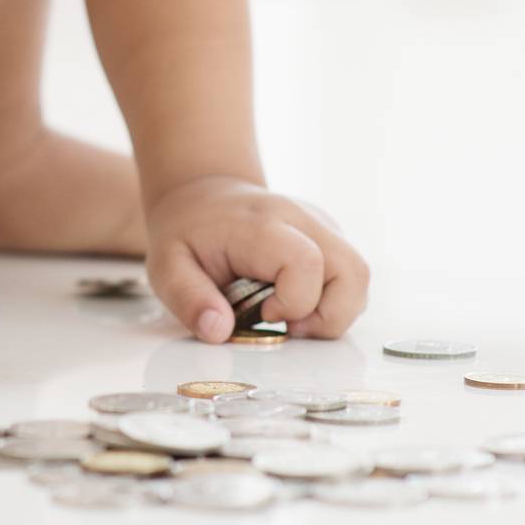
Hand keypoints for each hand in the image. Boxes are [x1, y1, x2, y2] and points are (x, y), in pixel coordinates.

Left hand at [143, 174, 369, 341]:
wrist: (200, 193)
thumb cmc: (185, 232)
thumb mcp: (166, 266)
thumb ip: (188, 299)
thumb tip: (219, 331)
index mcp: (260, 225)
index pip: (306, 263)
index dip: (293, 304)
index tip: (263, 315)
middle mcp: (299, 218)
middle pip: (352, 269)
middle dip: (331, 316)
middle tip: (288, 325)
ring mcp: (318, 223)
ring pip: (359, 273)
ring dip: (336, 310)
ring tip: (292, 316)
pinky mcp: (327, 233)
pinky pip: (349, 272)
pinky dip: (333, 298)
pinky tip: (295, 300)